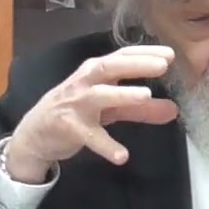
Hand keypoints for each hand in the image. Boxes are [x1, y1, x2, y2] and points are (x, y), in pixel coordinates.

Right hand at [5, 45, 179, 181]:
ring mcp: (75, 104)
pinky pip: (89, 135)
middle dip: (136, 64)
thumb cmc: (76, 111)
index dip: (145, 53)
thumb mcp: (109, 108)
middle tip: (162, 65)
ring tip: (146, 96)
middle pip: (110, 67)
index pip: (121, 56)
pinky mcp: (68, 127)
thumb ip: (140, 109)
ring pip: (99, 96)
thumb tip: (174, 110)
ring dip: (122, 94)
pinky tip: (122, 155)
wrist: (35, 133)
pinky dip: (105, 145)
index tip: (170, 54)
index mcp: (95, 72)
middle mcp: (85, 82)